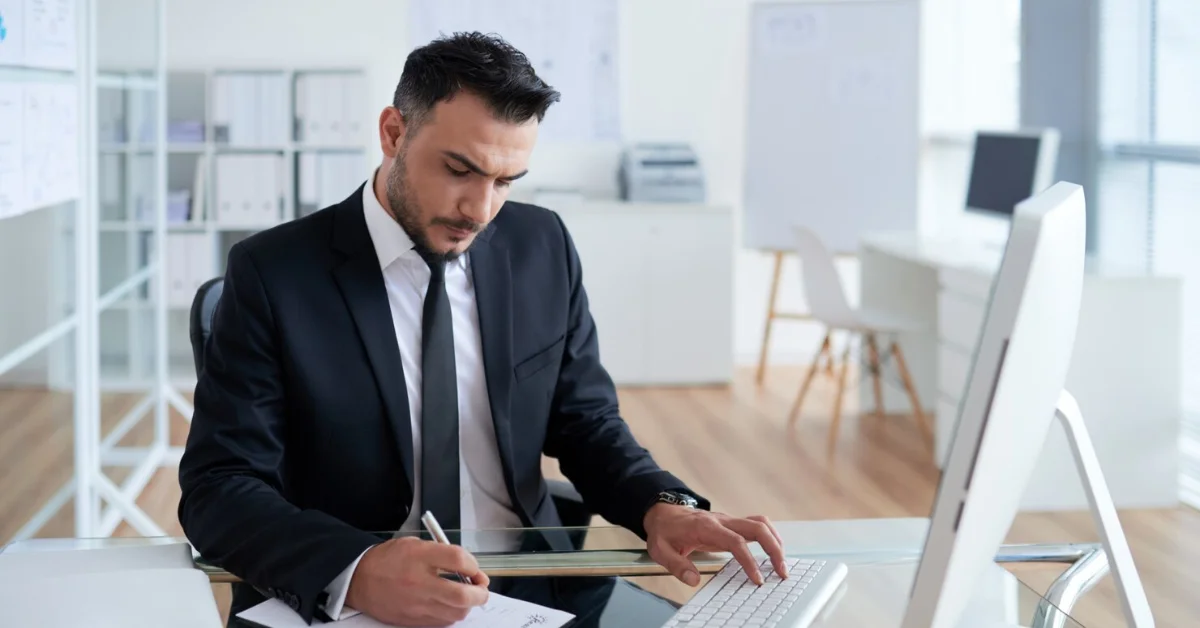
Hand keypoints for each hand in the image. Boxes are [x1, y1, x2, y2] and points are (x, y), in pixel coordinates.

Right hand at [345, 537, 490, 625]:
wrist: (359, 580)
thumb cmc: (387, 560)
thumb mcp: (415, 544)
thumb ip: (442, 553)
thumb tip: (468, 567)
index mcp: (419, 557)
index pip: (458, 560)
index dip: (473, 565)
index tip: (474, 568)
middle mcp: (419, 582)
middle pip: (463, 595)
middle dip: (480, 593)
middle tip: (481, 588)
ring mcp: (416, 604)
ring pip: (456, 613)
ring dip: (467, 605)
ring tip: (465, 596)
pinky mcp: (413, 620)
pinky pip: (443, 622)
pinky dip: (452, 614)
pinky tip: (449, 605)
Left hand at [643, 504, 786, 587]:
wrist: (663, 512)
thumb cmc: (664, 531)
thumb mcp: (660, 549)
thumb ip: (676, 565)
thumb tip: (693, 580)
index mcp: (706, 526)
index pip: (735, 541)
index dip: (749, 560)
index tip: (757, 578)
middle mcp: (721, 520)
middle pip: (756, 528)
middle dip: (773, 549)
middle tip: (782, 572)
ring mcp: (728, 520)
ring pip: (760, 524)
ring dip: (776, 542)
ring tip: (782, 564)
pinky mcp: (732, 523)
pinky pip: (757, 525)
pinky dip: (770, 537)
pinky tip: (774, 551)